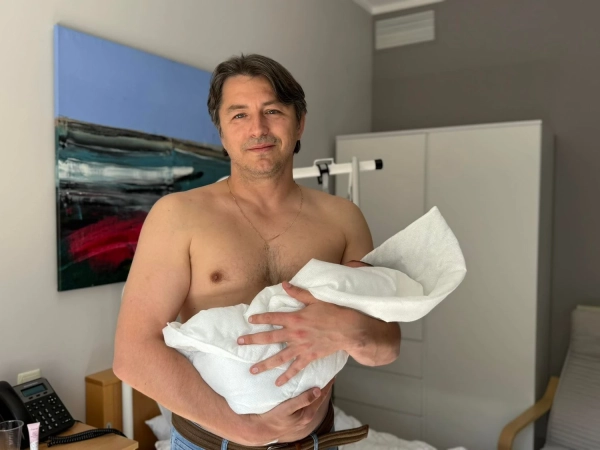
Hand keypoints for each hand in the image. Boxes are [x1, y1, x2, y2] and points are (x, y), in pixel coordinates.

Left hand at [238, 282, 358, 385]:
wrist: (347, 329)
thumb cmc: (332, 312)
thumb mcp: (315, 299)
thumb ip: (298, 293)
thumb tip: (284, 284)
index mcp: (295, 318)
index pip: (273, 318)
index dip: (260, 318)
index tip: (250, 319)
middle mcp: (294, 333)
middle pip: (269, 338)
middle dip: (253, 340)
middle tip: (240, 342)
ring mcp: (301, 347)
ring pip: (279, 357)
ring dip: (264, 364)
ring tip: (252, 370)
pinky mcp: (309, 357)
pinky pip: (295, 368)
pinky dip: (286, 376)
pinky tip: (278, 383)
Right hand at [244, 378, 333, 444]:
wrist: (262, 429)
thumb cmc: (274, 418)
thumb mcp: (288, 408)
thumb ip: (303, 400)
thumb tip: (318, 390)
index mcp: (308, 414)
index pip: (322, 396)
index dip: (327, 384)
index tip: (332, 373)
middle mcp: (308, 415)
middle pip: (320, 397)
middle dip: (324, 385)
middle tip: (328, 372)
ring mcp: (302, 416)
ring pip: (314, 399)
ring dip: (317, 389)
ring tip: (320, 377)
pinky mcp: (297, 415)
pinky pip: (307, 402)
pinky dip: (310, 393)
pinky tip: (307, 387)